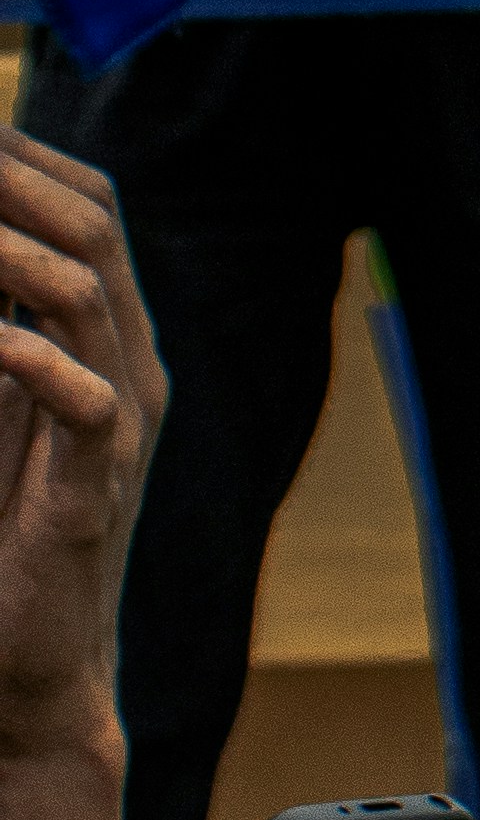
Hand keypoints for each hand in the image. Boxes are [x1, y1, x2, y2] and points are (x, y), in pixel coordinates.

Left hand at [0, 134, 159, 760]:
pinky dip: (26, 357)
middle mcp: (127, 368)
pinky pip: (83, 401)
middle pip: (93, 228)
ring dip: (5, 252)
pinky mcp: (91, 491)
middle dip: (11, 179)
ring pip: (87, 296)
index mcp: (108, 340)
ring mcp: (118, 427)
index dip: (25, 154)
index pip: (90, 207)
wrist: (32, 665)